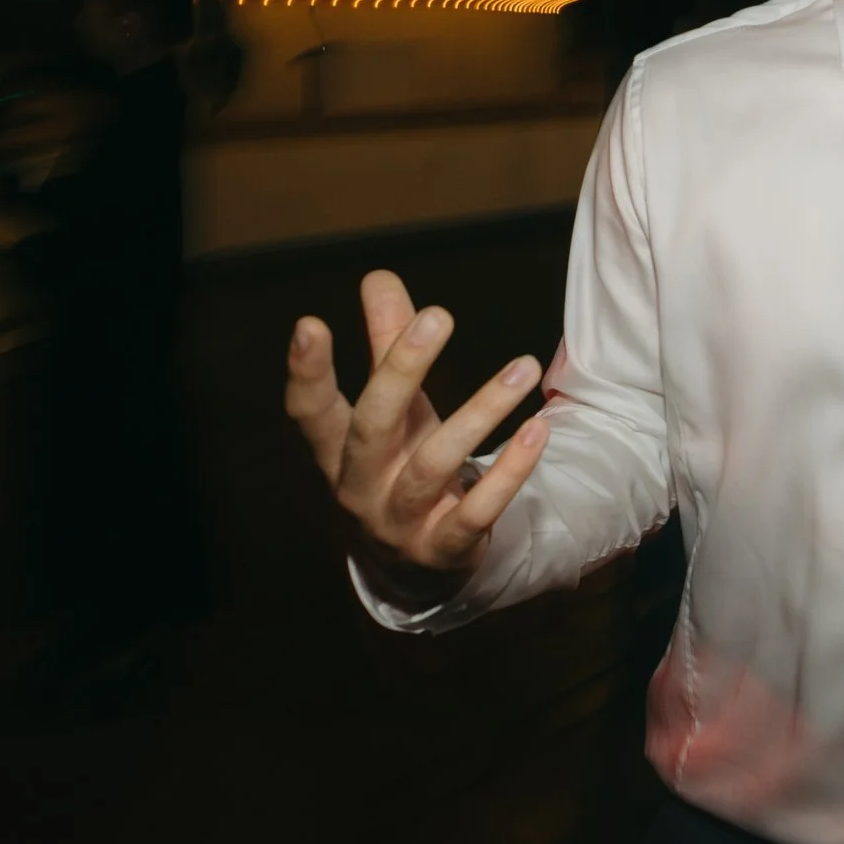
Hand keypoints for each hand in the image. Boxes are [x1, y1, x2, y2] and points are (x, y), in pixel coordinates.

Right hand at [285, 269, 551, 609]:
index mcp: (337, 450)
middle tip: (437, 315)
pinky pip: (478, 510)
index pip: (310, 411)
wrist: (411, 566)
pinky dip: (509, 471)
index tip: (310, 323)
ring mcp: (400, 522)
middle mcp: (360, 486)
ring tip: (524, 365)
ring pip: (435, 464)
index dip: (306, 372)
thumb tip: (379, 277)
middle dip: (401, 370)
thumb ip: (385, 343)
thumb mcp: (392, 410)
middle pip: (373, 426)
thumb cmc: (397, 463)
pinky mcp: (445, 547)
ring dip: (481, 410)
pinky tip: (537, 430)